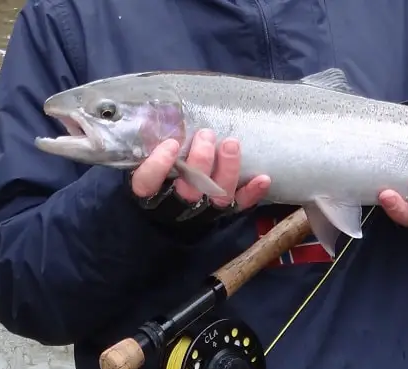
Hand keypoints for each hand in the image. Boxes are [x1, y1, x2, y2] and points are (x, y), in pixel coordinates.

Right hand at [130, 129, 270, 210]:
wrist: (171, 212)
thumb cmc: (156, 176)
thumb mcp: (144, 160)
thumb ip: (148, 142)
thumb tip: (154, 115)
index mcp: (149, 194)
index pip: (147, 183)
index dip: (159, 165)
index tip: (171, 144)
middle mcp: (175, 207)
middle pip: (189, 190)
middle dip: (201, 160)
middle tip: (206, 135)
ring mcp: (202, 213)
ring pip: (217, 197)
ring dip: (227, 169)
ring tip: (231, 144)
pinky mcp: (223, 214)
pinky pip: (239, 206)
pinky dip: (252, 193)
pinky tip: (263, 179)